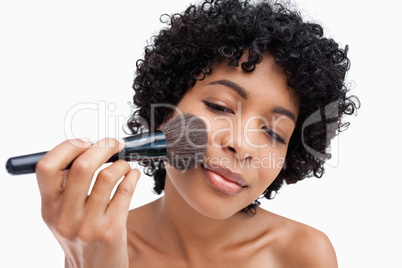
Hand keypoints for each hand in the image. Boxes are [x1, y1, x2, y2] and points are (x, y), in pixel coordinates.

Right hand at [35, 138, 139, 267]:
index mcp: (48, 207)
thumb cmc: (80, 235)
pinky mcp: (111, 230)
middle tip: (115, 143)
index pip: (47, 167)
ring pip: (108, 177)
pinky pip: (125, 191)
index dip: (68, 147)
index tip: (86, 141)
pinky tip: (133, 175)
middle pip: (82, 167)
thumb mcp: (62, 215)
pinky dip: (133, 176)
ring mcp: (88, 225)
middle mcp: (65, 216)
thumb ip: (67, 187)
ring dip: (122, 163)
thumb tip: (88, 149)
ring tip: (125, 164)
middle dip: (103, 147)